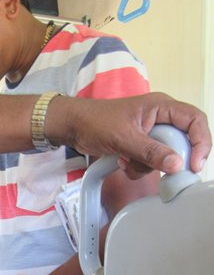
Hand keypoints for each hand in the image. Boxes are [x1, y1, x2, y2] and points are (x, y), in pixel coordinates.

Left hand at [51, 93, 210, 176]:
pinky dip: (136, 168)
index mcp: (162, 106)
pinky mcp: (140, 146)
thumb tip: (176, 164)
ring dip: (146, 165)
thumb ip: (151, 152)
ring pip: (164, 157)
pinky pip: (149, 163)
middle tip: (156, 168)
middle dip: (166, 159)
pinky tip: (121, 161)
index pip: (195, 121)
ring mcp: (150, 133)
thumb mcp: (124, 138)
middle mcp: (160, 119)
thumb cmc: (95, 121)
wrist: (73, 127)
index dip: (200, 142)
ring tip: (126, 159)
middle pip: (182, 142)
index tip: (194, 164)